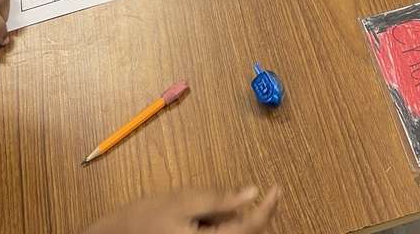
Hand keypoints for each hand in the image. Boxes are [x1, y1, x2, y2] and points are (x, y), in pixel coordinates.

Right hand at [81, 186, 279, 233]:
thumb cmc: (142, 218)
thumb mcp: (181, 200)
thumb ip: (218, 198)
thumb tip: (251, 192)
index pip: (250, 228)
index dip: (268, 208)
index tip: (277, 189)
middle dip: (250, 216)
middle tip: (248, 192)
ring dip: (233, 222)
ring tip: (212, 204)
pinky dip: (220, 227)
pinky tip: (207, 216)